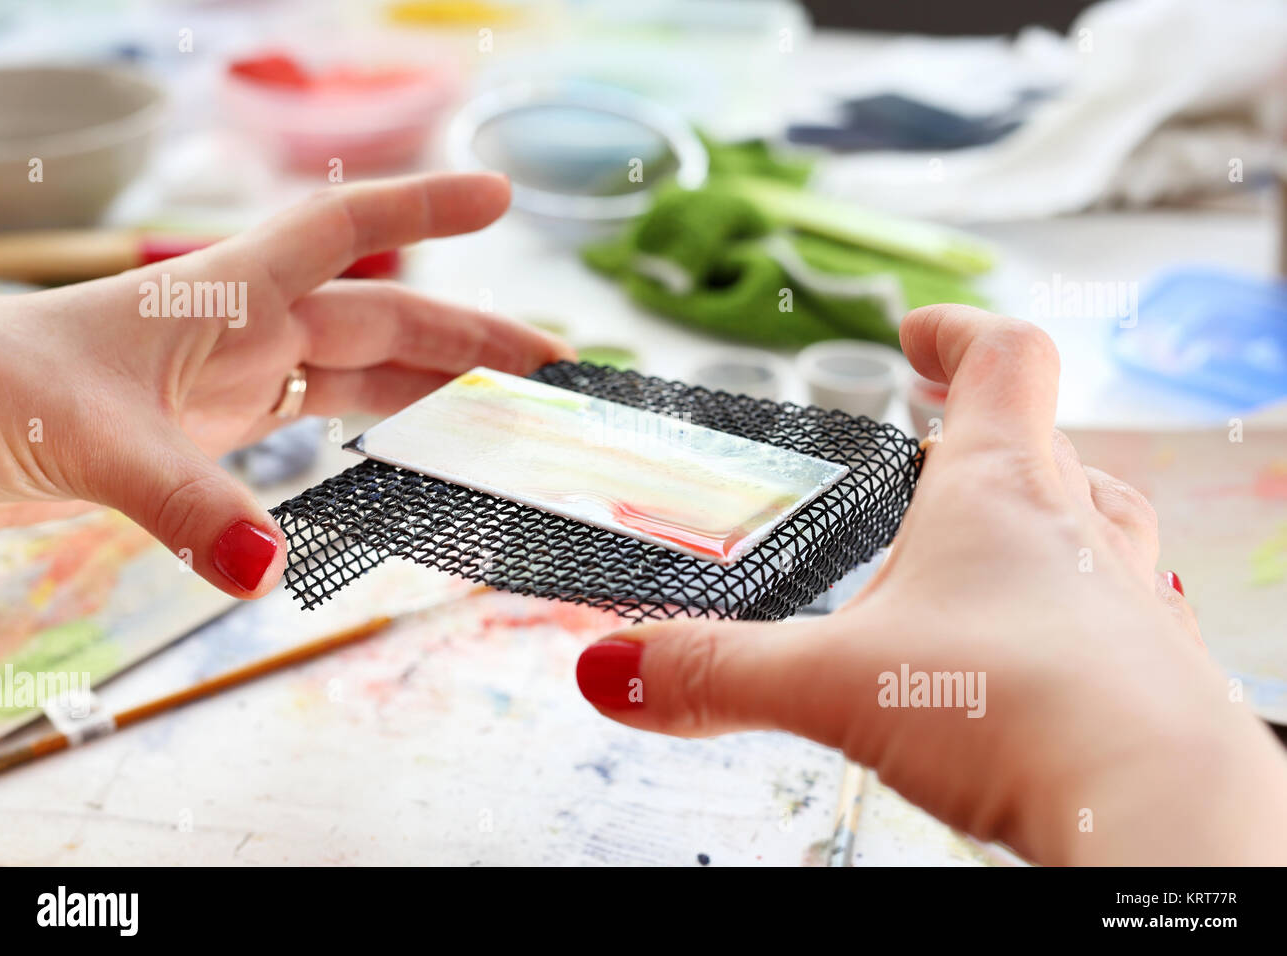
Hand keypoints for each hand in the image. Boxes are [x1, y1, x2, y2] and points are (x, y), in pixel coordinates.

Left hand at [0, 172, 569, 597]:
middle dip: (476, 342)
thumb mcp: (94, 442)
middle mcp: (244, 326)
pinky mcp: (216, 425)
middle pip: (385, 321)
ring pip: (364, 373)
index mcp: (226, 295)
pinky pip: (322, 420)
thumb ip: (187, 505)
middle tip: (560, 375)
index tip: (502, 197)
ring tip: (514, 419)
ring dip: (440, 392)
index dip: (424, 210)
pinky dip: (379, 436)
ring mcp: (233, 375)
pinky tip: (418, 455)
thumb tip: (269, 574)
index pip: (343, 230)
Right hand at [574, 304, 1286, 864]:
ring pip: (1093, 526)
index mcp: (1000, 490)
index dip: (959, 333)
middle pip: (1044, 443)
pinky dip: (1065, 618)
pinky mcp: (1151, 675)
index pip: (1004, 359)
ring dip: (1037, 525)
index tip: (918, 332)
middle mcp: (1079, 527)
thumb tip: (612, 669)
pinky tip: (1023, 668)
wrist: (1154, 808)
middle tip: (929, 458)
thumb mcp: (833, 682)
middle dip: (980, 442)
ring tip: (976, 558)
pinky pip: (1113, 617)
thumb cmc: (1017, 707)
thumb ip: (717, 671)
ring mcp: (1128, 598)